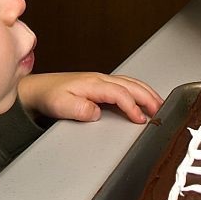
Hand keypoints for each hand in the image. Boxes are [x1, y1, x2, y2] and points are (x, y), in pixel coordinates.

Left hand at [18, 72, 162, 122]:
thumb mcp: (61, 106)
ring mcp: (102, 80)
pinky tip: (144, 99)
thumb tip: (97, 112)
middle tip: (161, 111)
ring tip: (159, 105)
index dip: (133, 107)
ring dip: (147, 93)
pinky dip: (140, 91)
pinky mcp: (101, 84)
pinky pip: (126, 85)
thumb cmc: (50, 97)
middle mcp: (100, 79)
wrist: (38, 90)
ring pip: (131, 83)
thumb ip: (80, 109)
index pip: (120, 93)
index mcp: (94, 83)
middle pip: (132, 85)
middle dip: (149, 98)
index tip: (140, 120)